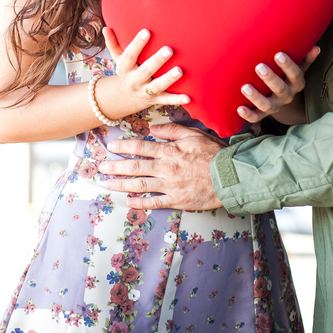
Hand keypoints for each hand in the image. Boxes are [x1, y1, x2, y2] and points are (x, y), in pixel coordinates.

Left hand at [100, 124, 223, 209]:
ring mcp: (170, 186)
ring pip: (140, 185)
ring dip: (121, 185)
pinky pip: (154, 203)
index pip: (141, 147)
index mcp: (170, 151)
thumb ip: (172, 130)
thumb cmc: (213, 154)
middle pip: (135, 167)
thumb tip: (153, 128)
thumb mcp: (194, 134)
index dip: (124, 146)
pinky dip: (140, 203)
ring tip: (108, 184)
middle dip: (116, 167)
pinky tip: (128, 202)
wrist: (230, 177)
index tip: (111, 146)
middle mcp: (166, 168)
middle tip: (102, 167)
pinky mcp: (177, 201)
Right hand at [103, 28, 189, 116]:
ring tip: (179, 70)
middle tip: (169, 49)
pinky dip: (178, 99)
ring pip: (157, 86)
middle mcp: (134, 80)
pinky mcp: (156, 99)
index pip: (130, 55)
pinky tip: (188, 97)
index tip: (147, 31)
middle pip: (146, 70)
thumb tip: (106, 27)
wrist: (125, 97)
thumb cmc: (127, 70)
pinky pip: (167, 100)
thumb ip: (113, 43)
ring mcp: (145, 91)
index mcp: (125, 68)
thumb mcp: (117, 58)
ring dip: (168, 79)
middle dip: (157, 60)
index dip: (137, 43)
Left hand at [237, 47, 318, 124]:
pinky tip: (239, 109)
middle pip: (280, 89)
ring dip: (256, 97)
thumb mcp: (299, 68)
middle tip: (259, 67)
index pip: (295, 75)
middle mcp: (286, 96)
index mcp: (296, 83)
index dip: (288, 66)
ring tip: (245, 87)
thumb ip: (305, 58)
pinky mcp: (263, 114)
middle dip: (270, 78)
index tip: (278, 54)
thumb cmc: (288, 77)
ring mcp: (275, 106)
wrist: (282, 99)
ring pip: (267, 105)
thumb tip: (316, 47)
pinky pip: (256, 117)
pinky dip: (248, 115)